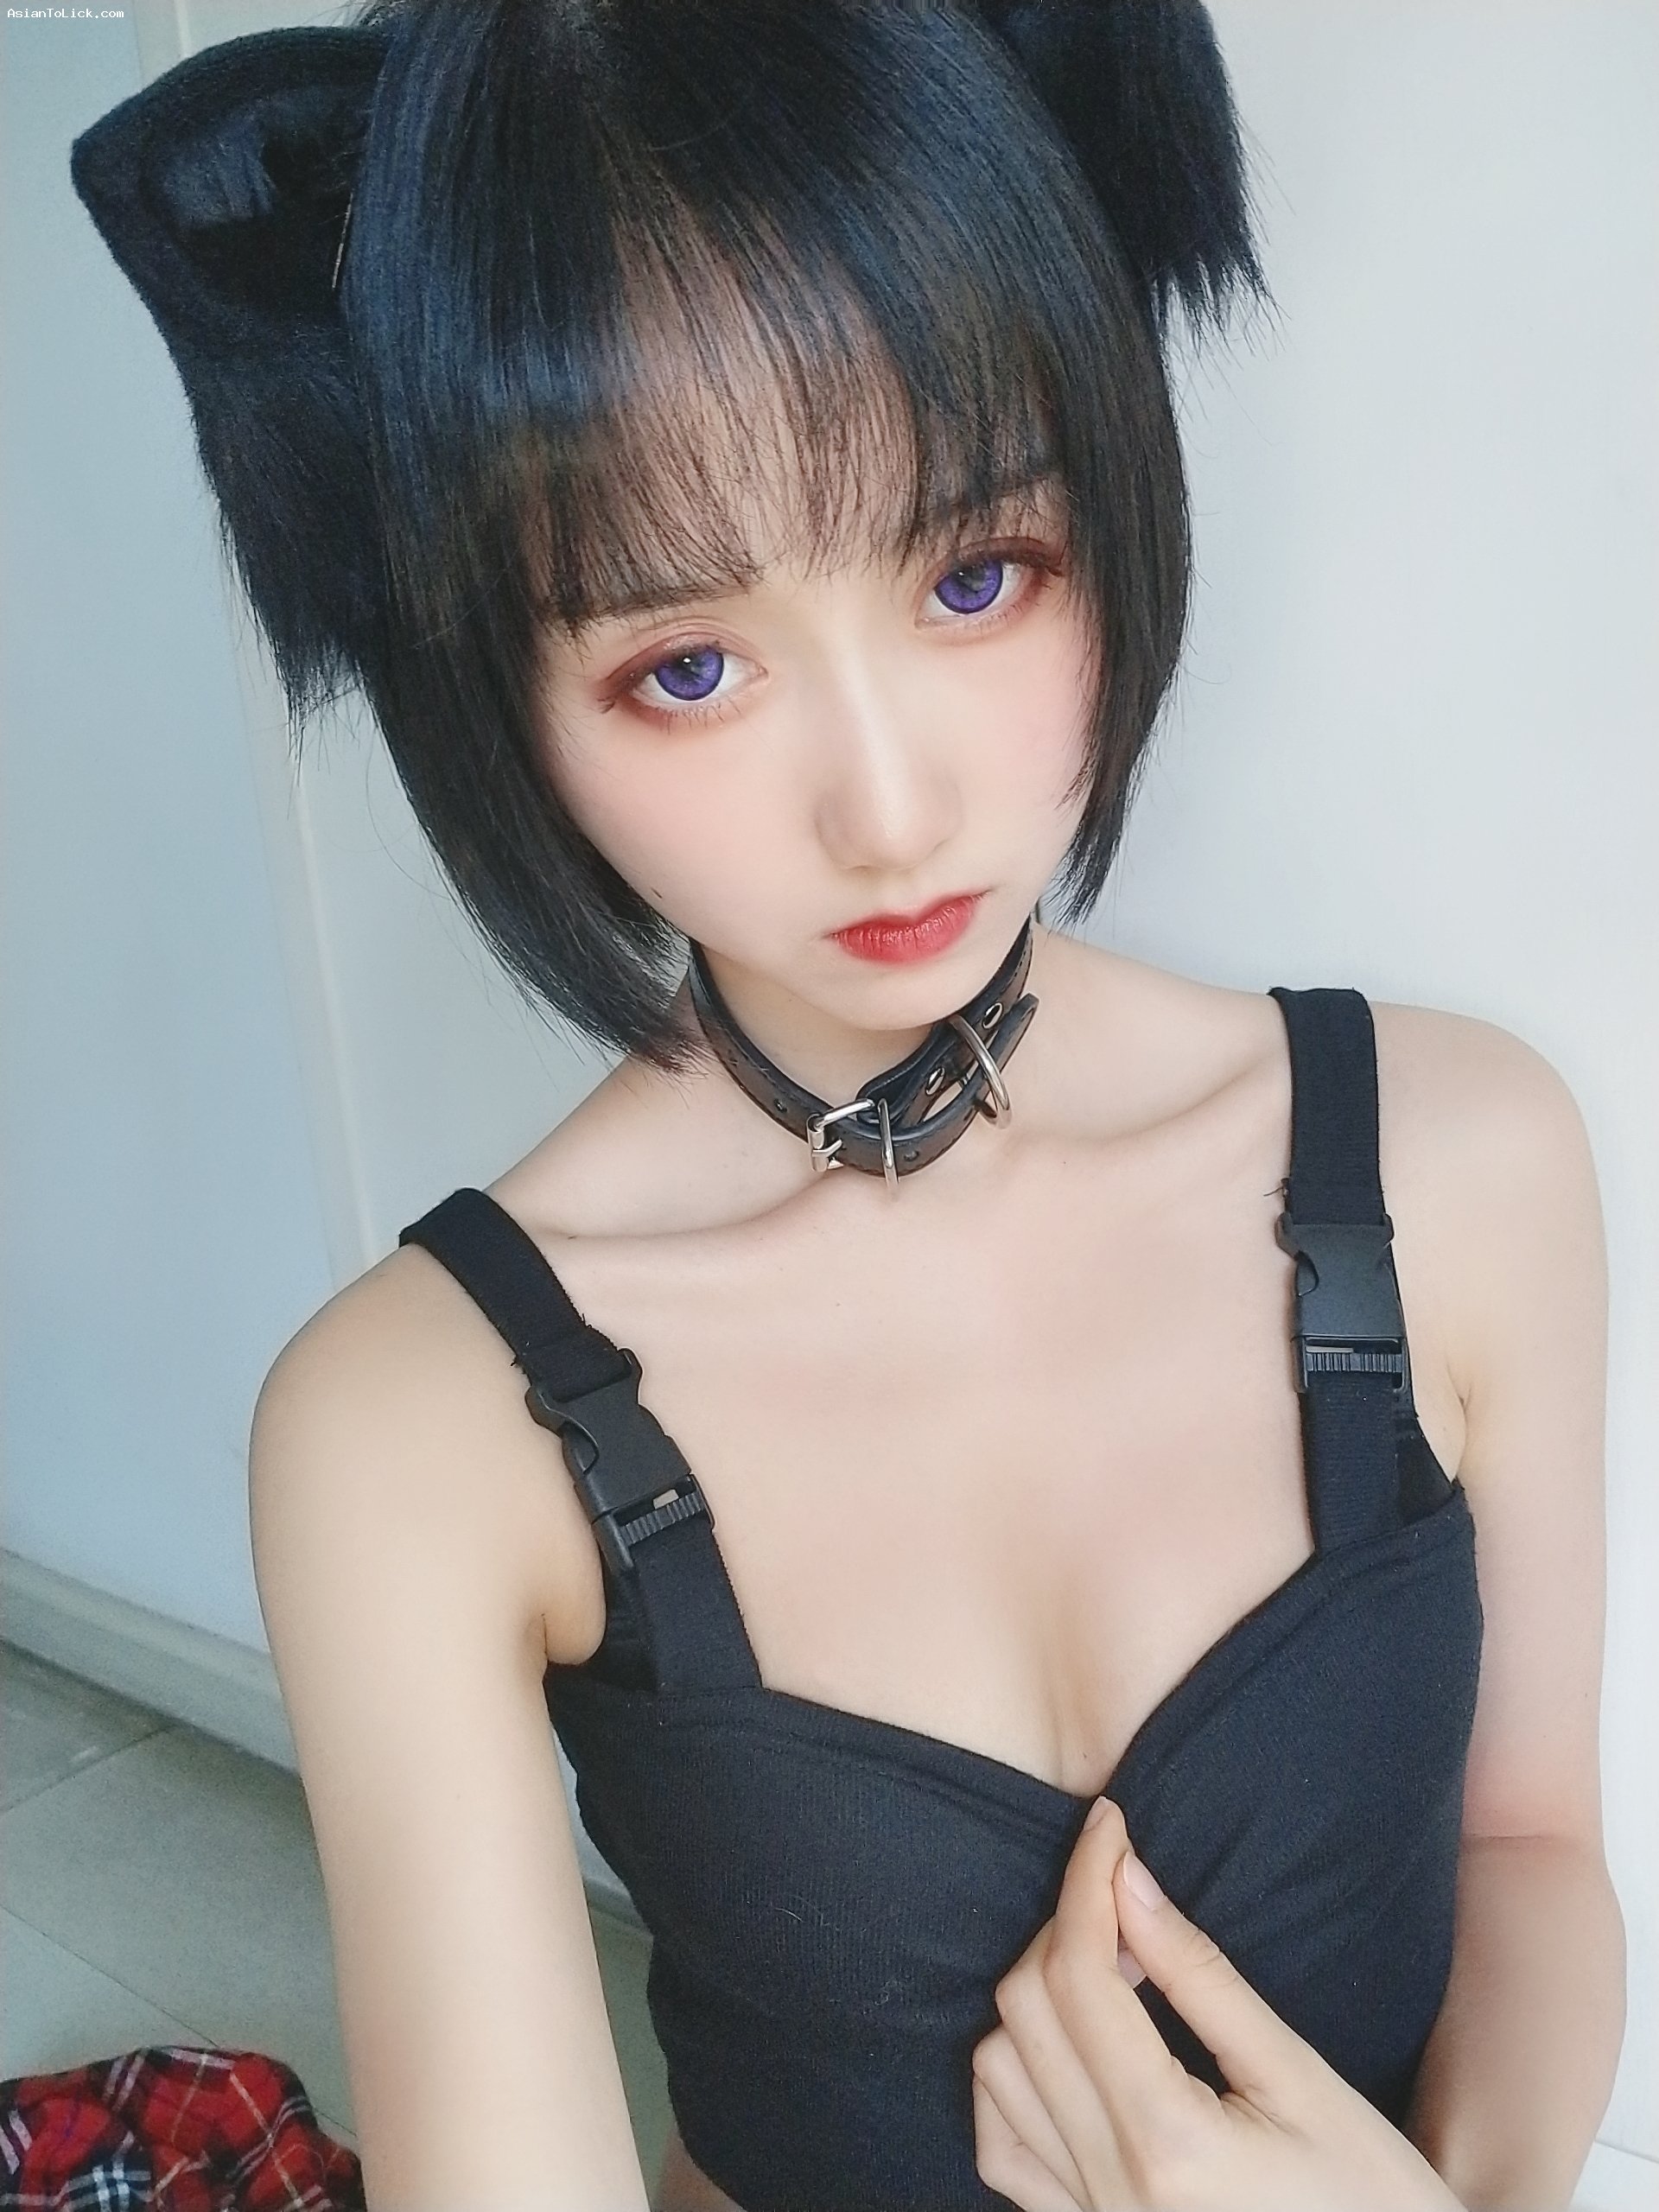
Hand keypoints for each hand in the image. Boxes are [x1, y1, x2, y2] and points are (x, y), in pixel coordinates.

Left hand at [971, 1799, 1464, 2210]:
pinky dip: (1012, 2077)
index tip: (1110, 1824)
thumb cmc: (1371, 2199)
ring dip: (1036, 1998)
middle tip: (1125, 1899)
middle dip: (1064, 1927)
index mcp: (1164, 2141)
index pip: (1080, 1973)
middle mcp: (1105, 2184)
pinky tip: (1067, 2052)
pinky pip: (1002, 2145)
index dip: (1085, 1878)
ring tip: (1110, 1974)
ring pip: (996, 2070)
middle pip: (1025, 2011)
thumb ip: (1202, 1977)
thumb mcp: (1303, 2079)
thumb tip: (1128, 1880)